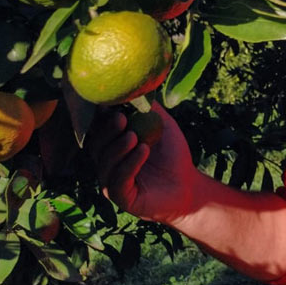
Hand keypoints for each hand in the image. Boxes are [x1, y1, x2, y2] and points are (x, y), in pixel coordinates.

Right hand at [88, 102, 200, 223]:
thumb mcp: (162, 126)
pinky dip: (129, 164)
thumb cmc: (173, 155)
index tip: (108, 104)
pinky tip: (143, 151)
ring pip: (106, 164)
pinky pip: (118, 181)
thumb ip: (149, 108)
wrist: (188, 185)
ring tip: (134, 136)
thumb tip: (136, 85)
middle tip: (121, 118)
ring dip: (118, 148)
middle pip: (97, 147)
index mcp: (113, 147)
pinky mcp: (122, 198)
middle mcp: (108, 164)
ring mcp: (112, 182)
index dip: (100, 118)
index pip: (98, 131)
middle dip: (107, 132)